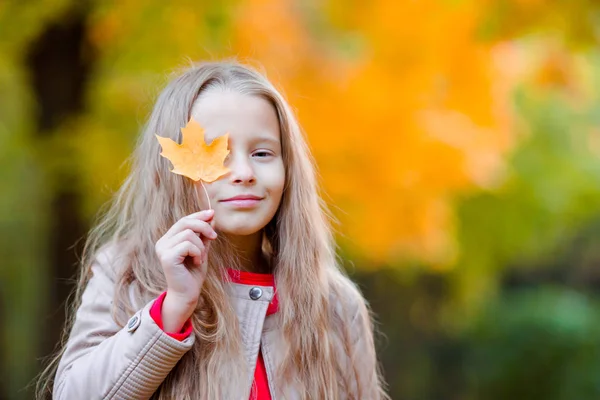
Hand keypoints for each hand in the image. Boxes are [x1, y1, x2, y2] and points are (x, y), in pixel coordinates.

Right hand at [154, 209, 216, 330]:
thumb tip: (211, 217)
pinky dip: (197, 252)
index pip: (183, 220)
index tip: (212, 214)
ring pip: (188, 234)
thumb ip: (204, 235)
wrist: (188, 294)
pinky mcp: (167, 257)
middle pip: (185, 222)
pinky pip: (187, 244)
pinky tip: (197, 262)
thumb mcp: (202, 250)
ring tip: (200, 257)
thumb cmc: (193, 274)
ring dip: (201, 245)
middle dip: (203, 226)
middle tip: (214, 237)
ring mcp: (163, 249)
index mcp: (169, 239)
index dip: (199, 215)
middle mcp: (162, 242)